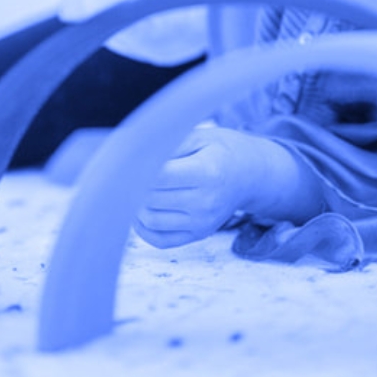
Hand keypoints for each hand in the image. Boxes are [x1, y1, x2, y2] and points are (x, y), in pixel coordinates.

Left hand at [134, 126, 321, 248]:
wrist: (250, 175)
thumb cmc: (222, 150)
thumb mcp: (200, 136)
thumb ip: (169, 144)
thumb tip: (134, 154)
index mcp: (207, 172)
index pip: (159, 176)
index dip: (137, 168)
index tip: (128, 159)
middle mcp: (206, 202)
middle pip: (151, 198)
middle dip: (132, 185)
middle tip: (126, 172)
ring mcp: (202, 222)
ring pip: (151, 220)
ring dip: (134, 206)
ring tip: (132, 189)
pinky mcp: (198, 234)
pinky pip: (160, 240)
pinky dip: (143, 228)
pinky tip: (139, 211)